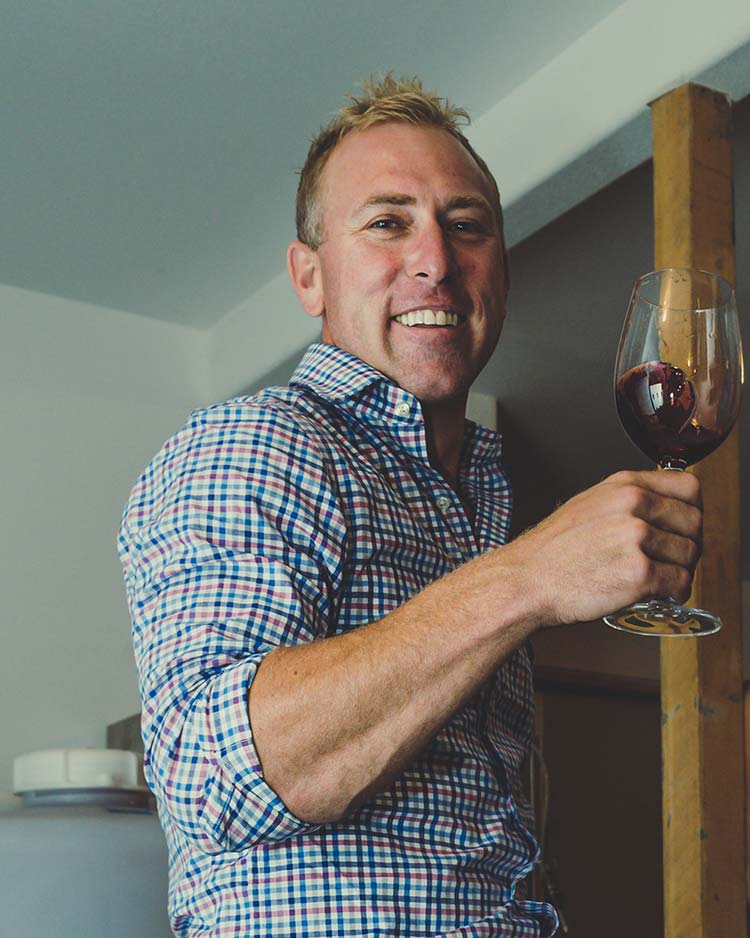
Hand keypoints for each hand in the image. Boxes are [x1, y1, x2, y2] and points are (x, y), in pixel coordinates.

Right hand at [504, 470, 701, 626]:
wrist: (528, 580)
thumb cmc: (553, 550)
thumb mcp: (591, 505)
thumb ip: (629, 500)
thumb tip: (665, 510)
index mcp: (623, 485)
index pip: (689, 487)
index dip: (691, 510)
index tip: (683, 527)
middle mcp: (633, 504)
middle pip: (695, 522)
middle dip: (688, 545)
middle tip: (673, 560)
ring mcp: (637, 537)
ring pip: (690, 554)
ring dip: (680, 571)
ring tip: (660, 579)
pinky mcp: (639, 572)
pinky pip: (680, 583)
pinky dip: (674, 593)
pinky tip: (657, 595)